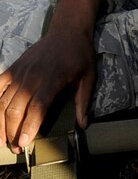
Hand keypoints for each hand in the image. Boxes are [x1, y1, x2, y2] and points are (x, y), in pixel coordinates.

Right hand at [0, 24, 95, 152]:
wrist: (67, 30)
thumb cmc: (79, 54)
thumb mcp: (89, 77)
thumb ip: (83, 102)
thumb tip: (83, 124)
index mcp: (52, 79)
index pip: (37, 106)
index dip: (28, 126)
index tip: (23, 143)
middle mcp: (32, 76)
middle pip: (15, 108)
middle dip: (12, 131)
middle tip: (16, 148)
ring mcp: (20, 71)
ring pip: (2, 100)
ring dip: (0, 122)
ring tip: (3, 139)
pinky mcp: (13, 68)